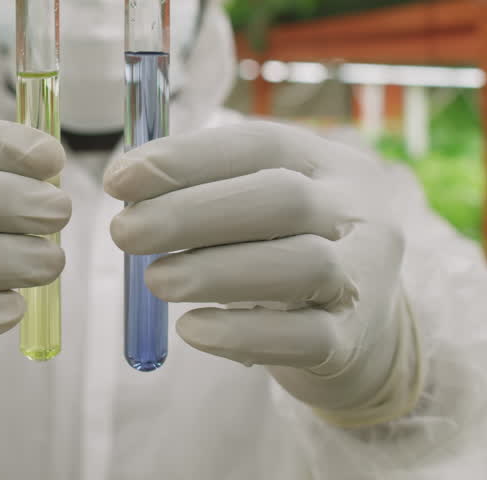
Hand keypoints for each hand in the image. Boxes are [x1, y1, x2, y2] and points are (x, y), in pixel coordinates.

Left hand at [105, 121, 420, 426]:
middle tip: (125, 232)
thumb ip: (207, 189)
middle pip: (283, 198)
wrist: (367, 335)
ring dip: (216, 271)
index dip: (187, 158)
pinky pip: (306, 337)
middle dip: (193, 213)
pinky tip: (192, 330)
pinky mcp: (353, 341)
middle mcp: (356, 212)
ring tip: (154, 281)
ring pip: (302, 265)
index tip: (119, 179)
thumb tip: (125, 182)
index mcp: (328, 164)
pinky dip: (243, 333)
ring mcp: (363, 277)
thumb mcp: (263, 207)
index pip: (260, 145)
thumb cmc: (289, 253)